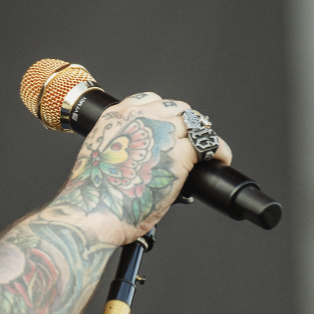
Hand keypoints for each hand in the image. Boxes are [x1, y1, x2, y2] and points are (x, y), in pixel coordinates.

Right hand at [55, 93, 235, 245]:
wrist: (93, 212)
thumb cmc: (92, 197)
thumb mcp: (99, 159)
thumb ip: (117, 150)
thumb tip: (135, 160)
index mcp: (115, 117)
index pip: (149, 101)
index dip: (165, 114)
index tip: (170, 126)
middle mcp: (139, 117)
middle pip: (176, 109)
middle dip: (185, 124)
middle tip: (191, 142)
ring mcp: (161, 132)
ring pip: (194, 123)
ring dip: (202, 136)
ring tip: (208, 151)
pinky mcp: (179, 152)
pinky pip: (209, 144)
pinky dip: (219, 151)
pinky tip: (221, 161)